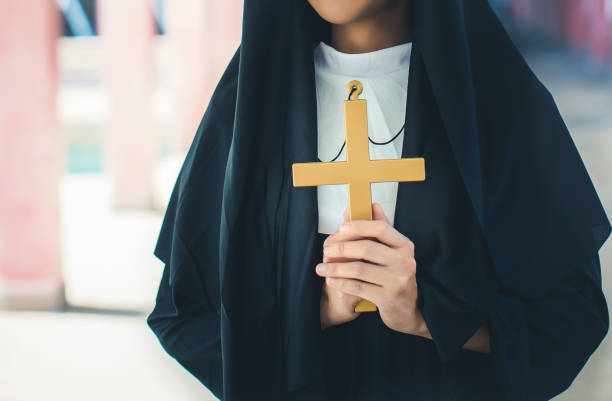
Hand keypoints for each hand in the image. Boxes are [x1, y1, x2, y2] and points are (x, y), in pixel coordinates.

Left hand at [316, 203, 427, 336]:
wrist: (408, 310)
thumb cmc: (397, 276)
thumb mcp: (393, 252)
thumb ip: (382, 230)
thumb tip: (372, 205)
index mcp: (405, 246)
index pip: (381, 228)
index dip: (359, 226)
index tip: (341, 228)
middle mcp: (405, 262)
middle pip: (367, 248)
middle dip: (341, 248)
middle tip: (326, 251)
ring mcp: (398, 281)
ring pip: (359, 269)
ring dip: (335, 268)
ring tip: (321, 269)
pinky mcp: (388, 298)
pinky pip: (358, 287)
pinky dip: (341, 283)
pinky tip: (331, 280)